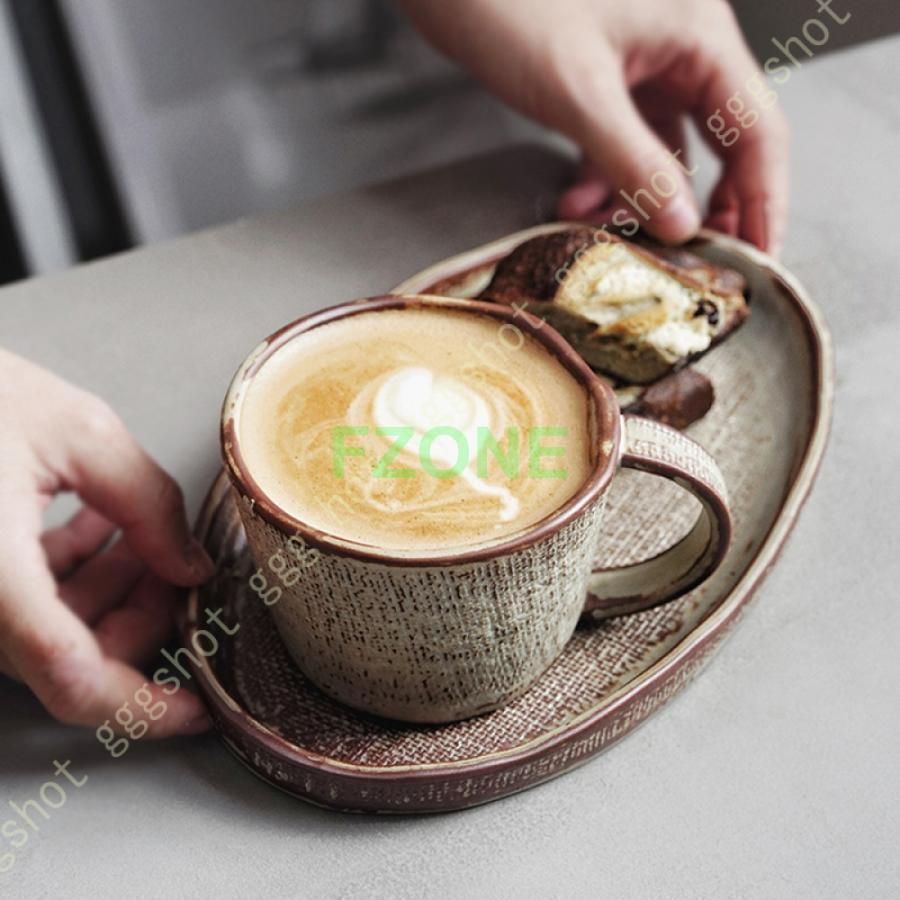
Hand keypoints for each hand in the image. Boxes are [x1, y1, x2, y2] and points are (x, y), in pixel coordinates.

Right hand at [0, 349, 213, 735]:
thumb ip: (149, 503)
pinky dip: (70, 578)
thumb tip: (191, 566)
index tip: (198, 709)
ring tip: (141, 529)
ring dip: (111, 591)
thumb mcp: (76, 431)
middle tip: (177, 561)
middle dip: (141, 615)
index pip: (74, 679)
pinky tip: (96, 525)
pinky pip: (20, 606)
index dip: (144, 708)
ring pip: (50, 633)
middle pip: (74, 655)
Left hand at [397, 0, 788, 252]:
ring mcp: (641, 66)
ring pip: (664, 152)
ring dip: (638, 199)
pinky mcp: (604, 81)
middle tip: (697, 265)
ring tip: (607, 231)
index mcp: (697, 36)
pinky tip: (574, 201)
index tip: (760, 260)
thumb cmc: (510, 3)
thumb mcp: (579, 94)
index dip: (764, 201)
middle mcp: (680, 50)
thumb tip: (682, 225)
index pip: (757, 131)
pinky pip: (621, 144)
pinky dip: (603, 179)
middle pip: (721, 145)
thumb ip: (635, 163)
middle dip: (704, 207)